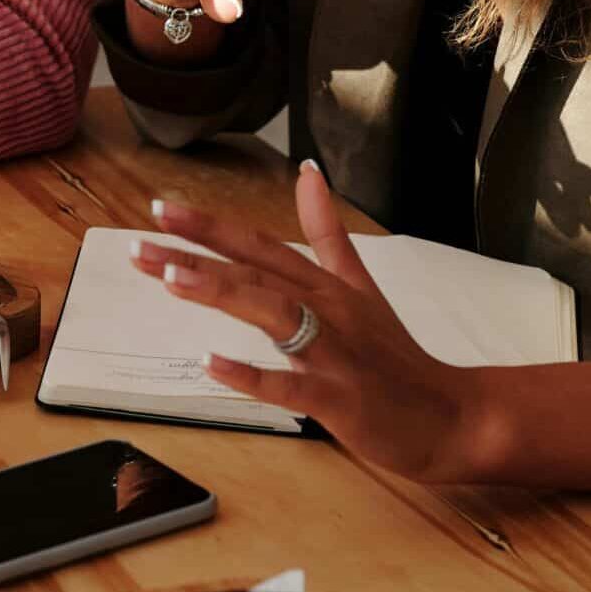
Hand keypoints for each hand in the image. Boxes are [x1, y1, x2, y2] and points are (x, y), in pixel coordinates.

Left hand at [130, 161, 491, 481]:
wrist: (450, 417)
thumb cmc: (395, 357)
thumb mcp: (360, 286)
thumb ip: (328, 233)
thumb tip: (308, 174)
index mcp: (325, 286)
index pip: (259, 246)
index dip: (210, 226)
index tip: (160, 208)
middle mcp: (326, 310)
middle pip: (255, 273)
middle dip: (196, 255)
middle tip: (140, 245)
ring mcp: (334, 354)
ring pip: (273, 313)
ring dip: (222, 293)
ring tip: (170, 279)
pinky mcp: (340, 399)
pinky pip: (291, 385)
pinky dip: (253, 375)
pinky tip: (212, 364)